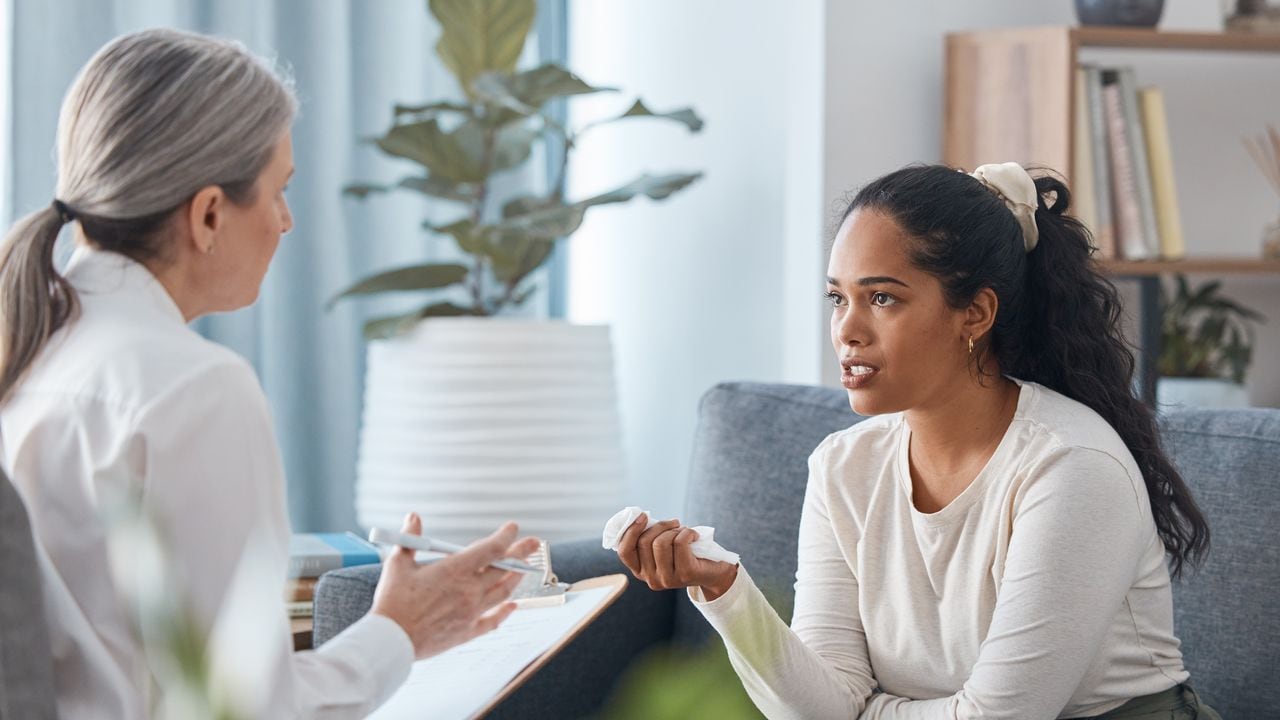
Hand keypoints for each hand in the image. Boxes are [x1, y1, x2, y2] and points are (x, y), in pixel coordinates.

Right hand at [370, 513, 541, 658]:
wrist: (392, 640)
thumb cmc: (392, 601)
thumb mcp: (397, 564)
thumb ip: (410, 539)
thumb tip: (413, 517)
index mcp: (455, 570)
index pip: (491, 548)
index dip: (506, 536)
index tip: (513, 528)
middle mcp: (469, 590)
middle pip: (504, 568)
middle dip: (521, 553)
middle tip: (534, 544)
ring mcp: (471, 612)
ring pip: (503, 592)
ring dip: (515, 579)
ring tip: (523, 570)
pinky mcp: (467, 631)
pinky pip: (493, 621)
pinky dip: (505, 612)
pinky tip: (512, 606)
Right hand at [616, 513, 737, 600]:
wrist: (715, 571)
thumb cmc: (685, 553)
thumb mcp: (662, 546)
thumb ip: (648, 537)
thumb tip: (638, 516)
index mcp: (641, 572)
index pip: (625, 551)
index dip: (631, 530)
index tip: (643, 515)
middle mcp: (651, 579)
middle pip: (644, 542)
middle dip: (660, 526)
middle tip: (674, 523)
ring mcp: (667, 579)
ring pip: (661, 542)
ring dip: (674, 530)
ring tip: (683, 531)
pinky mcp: (685, 574)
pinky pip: (679, 542)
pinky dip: (688, 532)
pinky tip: (695, 536)